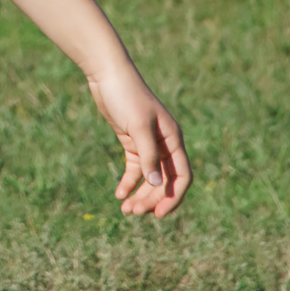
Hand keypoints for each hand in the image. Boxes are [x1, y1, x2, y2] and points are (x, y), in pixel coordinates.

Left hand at [88, 64, 190, 217]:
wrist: (107, 75)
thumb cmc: (126, 97)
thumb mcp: (138, 127)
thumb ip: (148, 156)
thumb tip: (157, 184)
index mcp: (173, 139)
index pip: (182, 175)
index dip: (173, 197)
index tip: (158, 215)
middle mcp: (165, 143)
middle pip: (165, 180)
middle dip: (152, 199)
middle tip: (134, 213)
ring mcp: (149, 144)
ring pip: (150, 177)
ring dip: (141, 194)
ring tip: (126, 209)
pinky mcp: (132, 142)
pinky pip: (134, 169)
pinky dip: (129, 183)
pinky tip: (119, 194)